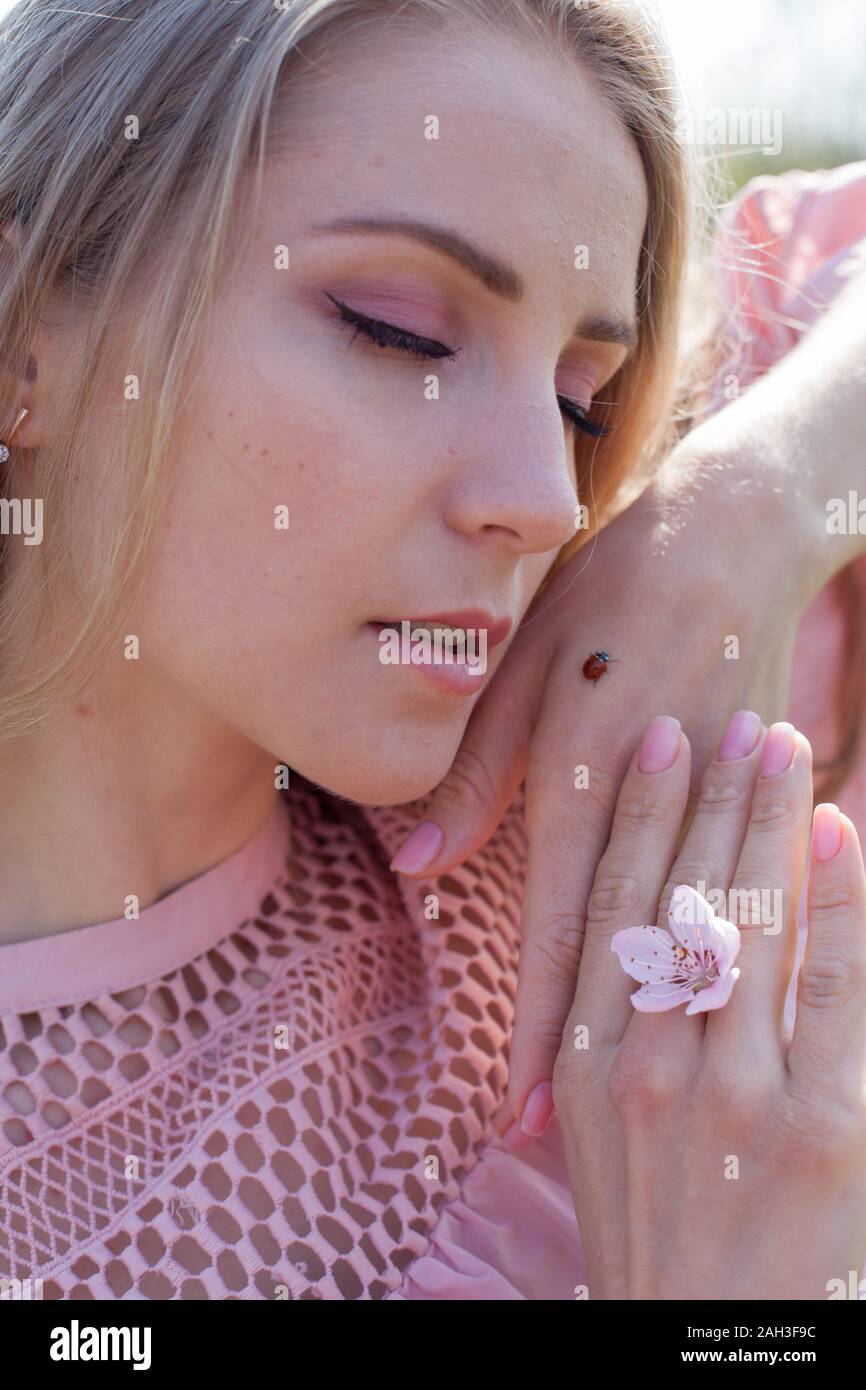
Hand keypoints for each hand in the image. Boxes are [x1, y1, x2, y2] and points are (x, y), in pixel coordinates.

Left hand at [389, 447, 810, 1134]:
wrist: (739, 529)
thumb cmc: (612, 588)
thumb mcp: (526, 662)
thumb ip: (471, 767)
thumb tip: (415, 863)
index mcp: (591, 765)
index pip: (562, 920)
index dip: (543, 1017)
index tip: (525, 1102)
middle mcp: (662, 798)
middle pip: (626, 943)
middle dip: (591, 1044)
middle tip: (560, 1134)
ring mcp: (720, 795)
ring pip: (683, 926)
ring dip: (651, 1012)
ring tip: (626, 1095)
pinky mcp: (758, 788)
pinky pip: (730, 885)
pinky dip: (708, 948)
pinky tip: (701, 1000)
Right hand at [553, 711, 865, 1298]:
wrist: (698, 1349)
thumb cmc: (652, 1235)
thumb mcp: (595, 1133)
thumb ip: (596, 1037)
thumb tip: (617, 950)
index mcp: (583, 1059)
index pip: (608, 905)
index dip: (636, 816)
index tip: (657, 744)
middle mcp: (644, 1064)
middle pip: (679, 894)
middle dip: (713, 797)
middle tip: (737, 718)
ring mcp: (731, 1096)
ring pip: (749, 923)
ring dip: (772, 824)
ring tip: (787, 748)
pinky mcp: (818, 1130)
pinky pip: (831, 985)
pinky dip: (840, 900)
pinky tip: (844, 835)